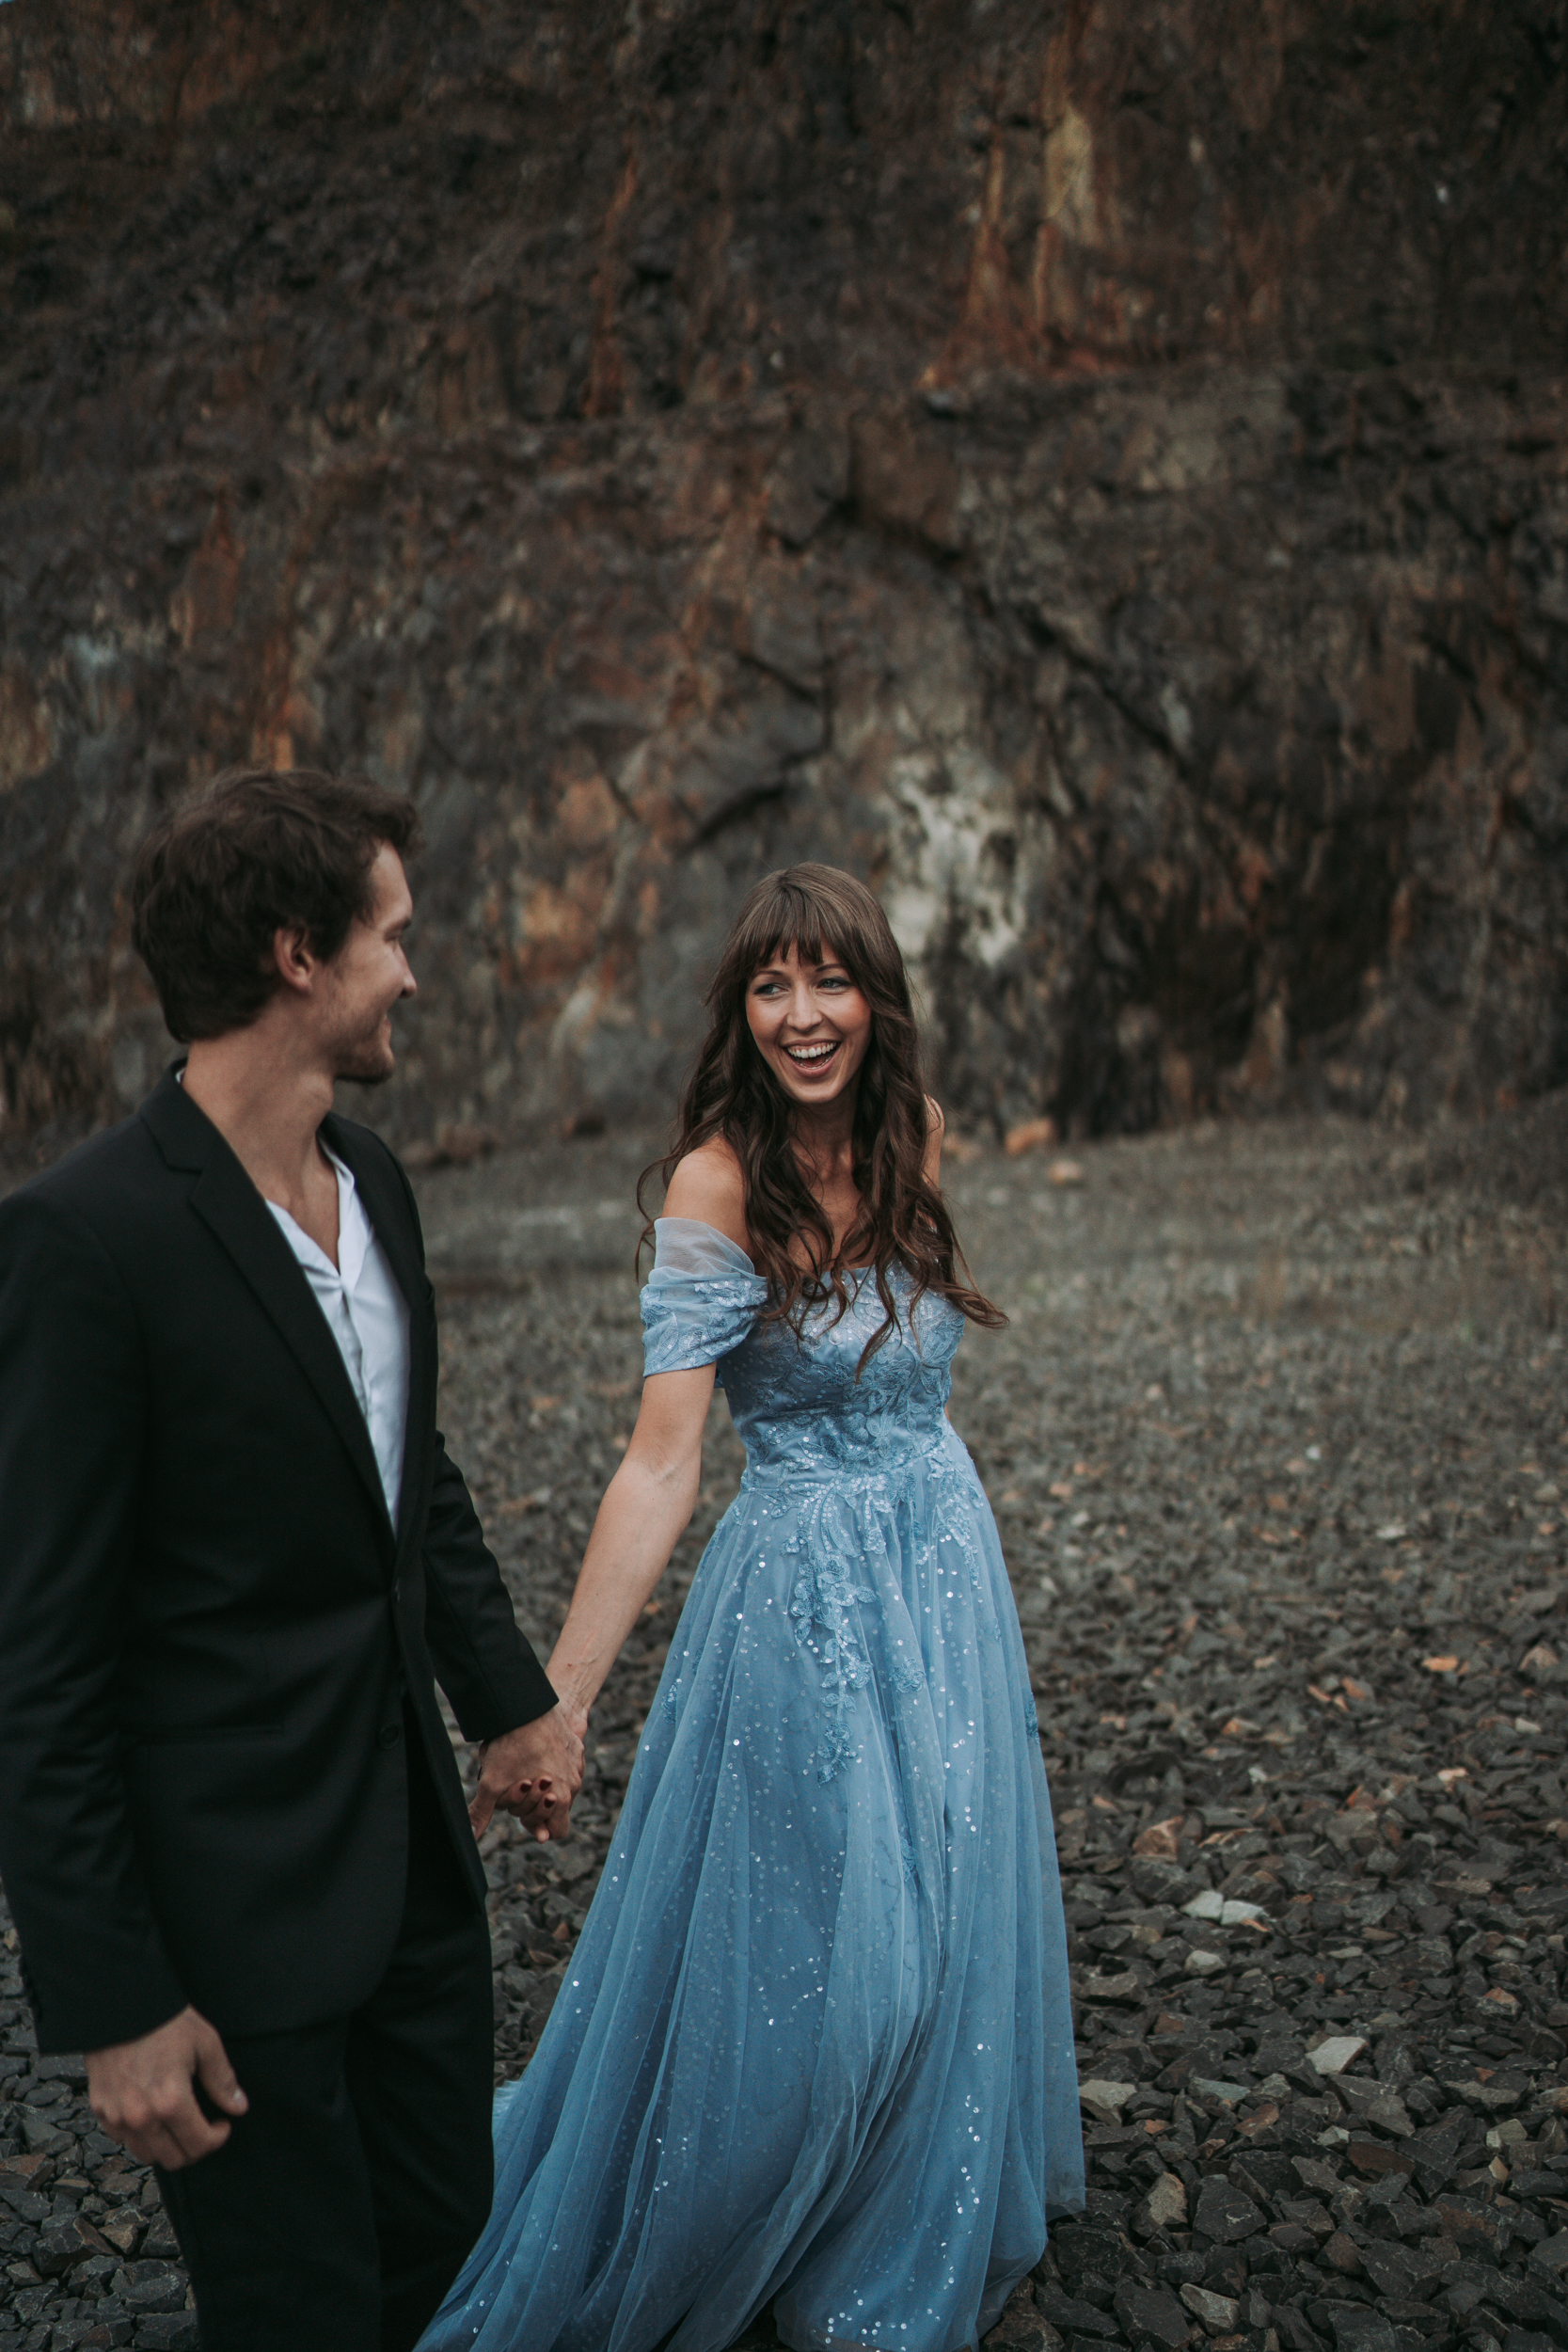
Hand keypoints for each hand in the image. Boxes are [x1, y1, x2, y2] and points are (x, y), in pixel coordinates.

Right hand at [86, 2005, 247, 2170]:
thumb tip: (238, 2107)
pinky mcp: (101, 2111)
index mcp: (171, 2102)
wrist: (120, 2006)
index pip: (199, 2145)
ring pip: (147, 2155)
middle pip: (174, 2159)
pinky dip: (141, 2136)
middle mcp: (142, 2117)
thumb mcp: (205, 2043)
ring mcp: (118, 2117)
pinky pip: (123, 2140)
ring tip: (179, 2123)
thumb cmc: (164, 2021)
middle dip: (195, 2148)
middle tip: (203, 2127)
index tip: (222, 2124)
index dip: (217, 2138)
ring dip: (167, 2146)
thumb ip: (222, 2080)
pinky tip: (153, 2114)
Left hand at [470, 1702, 585, 1840]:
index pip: (557, 1832)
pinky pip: (564, 1765)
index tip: (521, 1813)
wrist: (529, 1704)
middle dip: (534, 1805)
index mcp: (561, 1798)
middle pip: (556, 1811)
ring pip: (559, 1787)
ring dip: (541, 1785)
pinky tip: (532, 1751)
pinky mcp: (575, 1748)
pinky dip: (549, 1765)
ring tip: (522, 1769)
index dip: (537, 1825)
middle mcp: (574, 1784)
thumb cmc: (512, 1745)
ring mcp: (577, 1765)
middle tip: (518, 1787)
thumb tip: (469, 1837)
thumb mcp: (491, 1783)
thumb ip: (483, 1813)